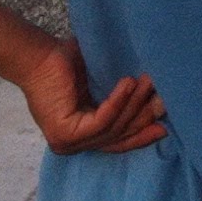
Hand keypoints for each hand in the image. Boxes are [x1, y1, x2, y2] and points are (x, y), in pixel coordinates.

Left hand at [14, 40, 164, 155]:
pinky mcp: (65, 134)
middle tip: (165, 99)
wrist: (37, 56)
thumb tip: (160, 96)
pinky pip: (101, 120)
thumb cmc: (65, 64)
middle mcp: (74, 145)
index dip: (141, 134)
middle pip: (119, 136)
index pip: (117, 140)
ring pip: (113, 127)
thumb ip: (121, 98)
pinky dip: (118, 102)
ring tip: (149, 82)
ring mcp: (68, 143)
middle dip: (144, 117)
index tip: (164, 125)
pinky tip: (129, 83)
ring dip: (135, 104)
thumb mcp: (99, 85)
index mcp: (82, 135)